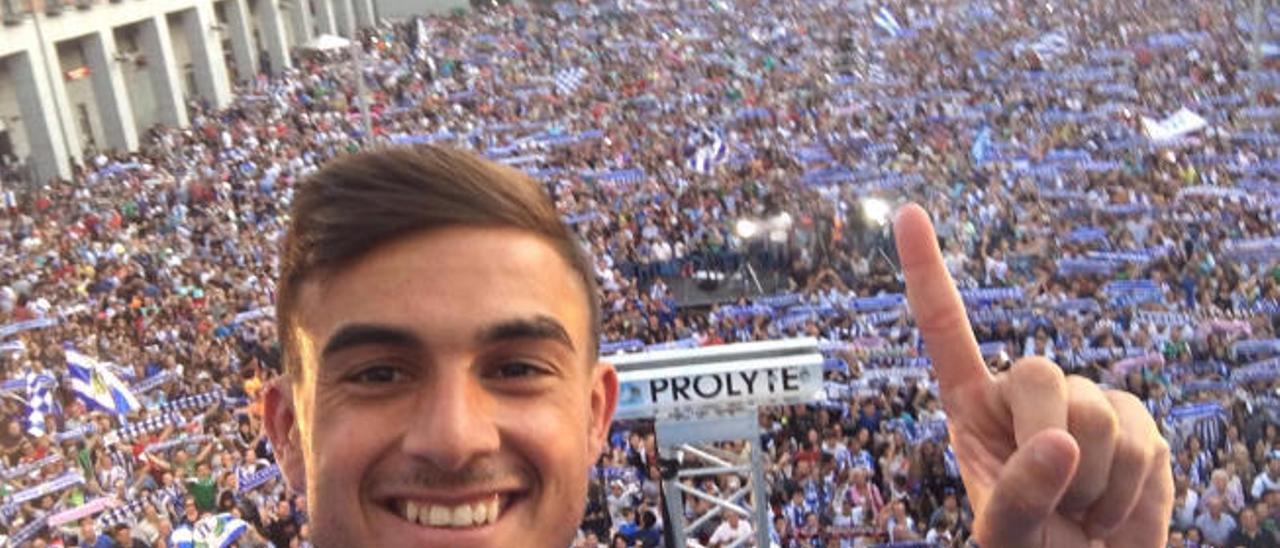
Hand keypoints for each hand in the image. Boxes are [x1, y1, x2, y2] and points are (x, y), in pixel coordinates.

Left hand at [893, 204, 1172, 546]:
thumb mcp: (1004, 535)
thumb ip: (1018, 494)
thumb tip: (1062, 442)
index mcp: (972, 408)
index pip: (946, 331)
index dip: (926, 272)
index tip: (906, 214)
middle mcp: (1026, 396)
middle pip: (1039, 372)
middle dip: (1050, 440)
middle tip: (1055, 499)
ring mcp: (1086, 404)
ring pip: (1099, 413)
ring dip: (1094, 484)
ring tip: (1080, 511)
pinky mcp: (1139, 424)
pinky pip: (1145, 441)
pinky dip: (1132, 491)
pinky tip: (1113, 509)